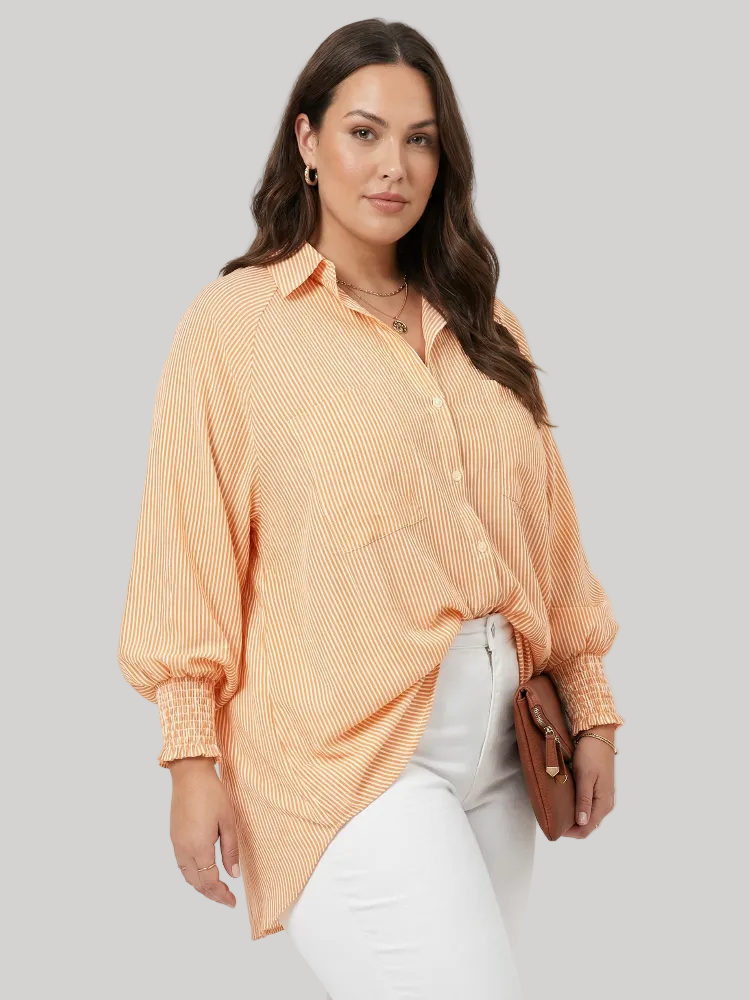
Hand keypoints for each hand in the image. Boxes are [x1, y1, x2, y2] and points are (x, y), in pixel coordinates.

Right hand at [167, 755, 240, 906]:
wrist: (190, 775)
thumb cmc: (211, 794)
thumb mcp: (228, 821)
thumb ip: (231, 850)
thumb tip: (233, 874)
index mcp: (199, 847)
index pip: (209, 881)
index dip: (221, 895)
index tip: (232, 902)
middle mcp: (184, 849)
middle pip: (196, 883)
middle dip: (212, 894)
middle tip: (227, 899)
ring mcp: (176, 844)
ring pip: (187, 876)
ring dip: (201, 886)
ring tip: (217, 889)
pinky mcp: (174, 837)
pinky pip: (182, 865)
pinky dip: (193, 875)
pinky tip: (203, 872)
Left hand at [561, 725, 616, 838]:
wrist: (599, 734)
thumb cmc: (591, 754)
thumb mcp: (585, 777)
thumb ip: (584, 801)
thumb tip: (581, 823)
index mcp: (604, 804)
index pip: (586, 830)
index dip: (569, 832)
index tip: (553, 827)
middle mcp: (606, 804)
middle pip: (586, 825)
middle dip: (570, 826)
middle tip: (551, 818)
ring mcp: (603, 797)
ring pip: (587, 816)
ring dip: (572, 817)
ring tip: (556, 810)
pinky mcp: (599, 789)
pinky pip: (587, 806)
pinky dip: (576, 808)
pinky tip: (565, 801)